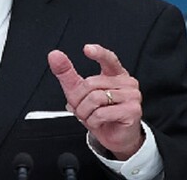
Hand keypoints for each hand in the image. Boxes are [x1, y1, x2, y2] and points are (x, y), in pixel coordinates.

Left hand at [47, 45, 143, 159]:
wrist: (115, 137)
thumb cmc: (100, 113)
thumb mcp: (79, 92)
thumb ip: (67, 74)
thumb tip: (55, 55)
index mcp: (115, 73)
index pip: (108, 58)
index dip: (98, 53)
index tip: (87, 49)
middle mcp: (126, 81)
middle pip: (90, 84)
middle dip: (79, 100)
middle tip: (82, 109)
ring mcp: (132, 95)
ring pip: (95, 99)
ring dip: (85, 112)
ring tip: (91, 116)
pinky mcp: (132, 110)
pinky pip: (101, 113)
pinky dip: (93, 121)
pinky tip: (99, 122)